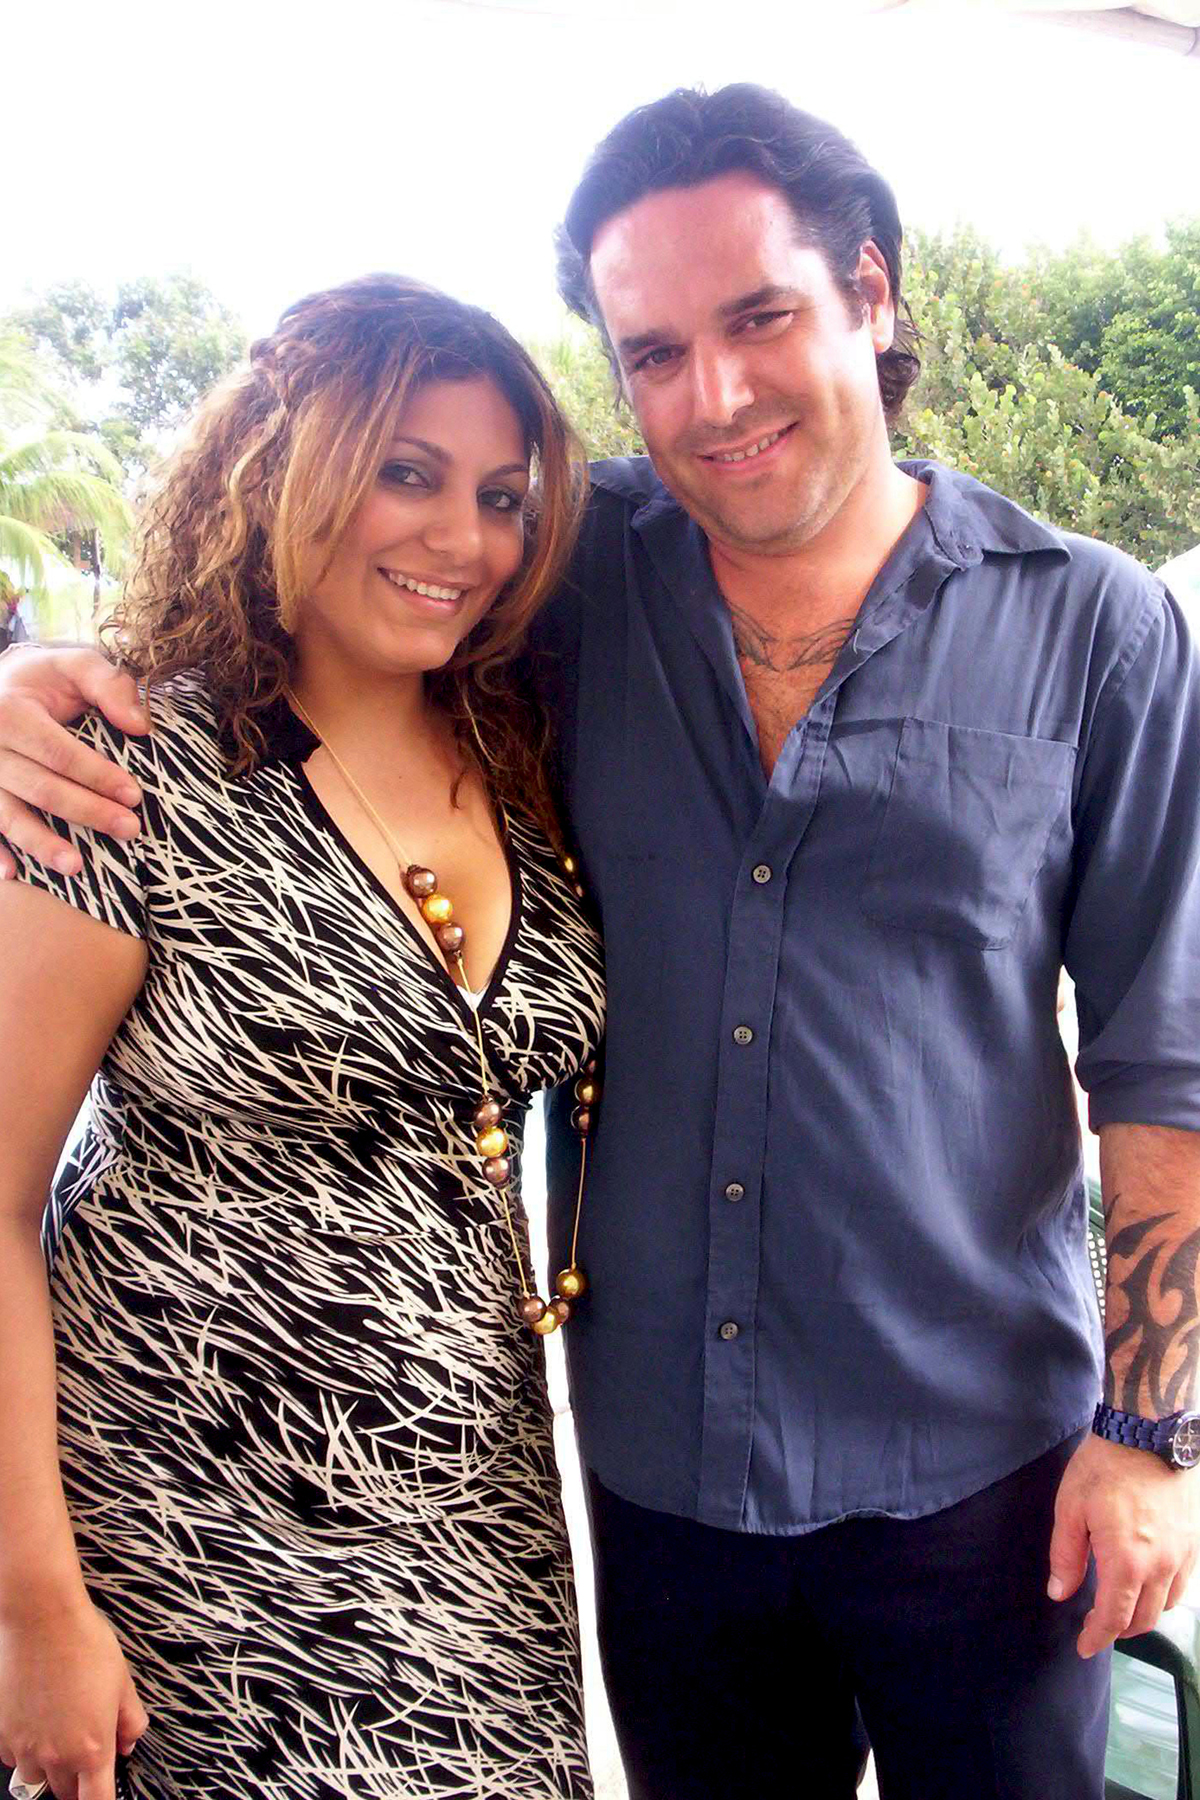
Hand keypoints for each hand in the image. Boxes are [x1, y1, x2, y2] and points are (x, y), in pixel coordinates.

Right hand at [0, 649, 146, 880]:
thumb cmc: (43, 680)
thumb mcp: (73, 666)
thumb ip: (108, 684)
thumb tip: (140, 726)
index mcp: (11, 712)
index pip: (59, 752)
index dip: (97, 775)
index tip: (134, 796)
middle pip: (40, 787)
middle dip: (86, 812)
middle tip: (128, 829)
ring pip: (7, 814)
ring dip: (40, 844)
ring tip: (75, 868)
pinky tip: (12, 875)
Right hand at [0, 1594, 147, 1799]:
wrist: (42, 1620)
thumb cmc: (84, 1644)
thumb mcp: (122, 1682)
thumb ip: (130, 1721)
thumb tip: (129, 1742)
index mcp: (92, 1748)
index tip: (103, 1796)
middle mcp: (56, 1755)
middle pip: (66, 1793)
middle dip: (78, 1781)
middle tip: (85, 1751)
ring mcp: (25, 1748)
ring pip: (38, 1777)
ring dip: (50, 1765)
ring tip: (60, 1730)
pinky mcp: (3, 1735)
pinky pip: (15, 1757)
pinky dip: (26, 1749)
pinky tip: (37, 1720)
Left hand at [1049, 1431, 1199, 1656]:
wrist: (1149, 1431)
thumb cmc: (1105, 1466)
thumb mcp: (1071, 1508)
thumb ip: (1066, 1556)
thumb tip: (1060, 1593)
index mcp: (1126, 1561)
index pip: (1113, 1618)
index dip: (1097, 1637)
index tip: (1084, 1647)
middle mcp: (1160, 1566)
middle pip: (1143, 1619)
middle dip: (1118, 1630)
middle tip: (1097, 1627)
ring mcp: (1183, 1555)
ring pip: (1166, 1605)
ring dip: (1142, 1615)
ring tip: (1120, 1608)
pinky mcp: (1194, 1541)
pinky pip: (1182, 1585)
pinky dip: (1164, 1596)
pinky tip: (1147, 1586)